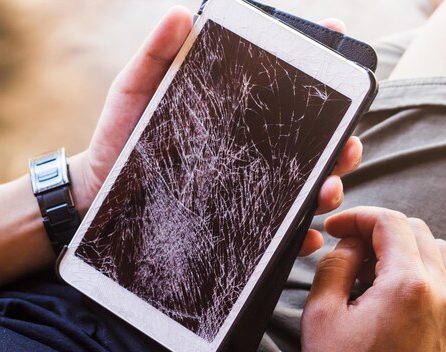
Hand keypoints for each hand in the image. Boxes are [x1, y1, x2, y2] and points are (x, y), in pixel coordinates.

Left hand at [69, 7, 360, 256]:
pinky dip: (299, 234)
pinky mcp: (238, 224)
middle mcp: (249, 150)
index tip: (338, 42)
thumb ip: (156, 55)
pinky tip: (305, 235)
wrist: (98, 195)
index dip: (317, 68)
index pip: (286, 90)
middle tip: (347, 145)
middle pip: (311, 143)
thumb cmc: (120, 138)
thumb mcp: (134, 92)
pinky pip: (278, 230)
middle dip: (341, 143)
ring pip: (304, 187)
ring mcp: (247, 187)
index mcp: (235, 115)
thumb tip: (180, 14)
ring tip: (327, 190)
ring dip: (328, 187)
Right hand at [301, 207, 445, 351]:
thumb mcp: (322, 314)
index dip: (357, 216)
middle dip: (378, 228)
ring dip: (401, 245)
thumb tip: (350, 243)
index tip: (334, 228)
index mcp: (407, 284)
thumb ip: (335, 265)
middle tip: (348, 244)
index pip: (389, 222)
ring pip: (435, 250)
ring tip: (369, 265)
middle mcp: (439, 292)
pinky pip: (443, 277)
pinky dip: (418, 267)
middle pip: (416, 230)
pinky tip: (389, 287)